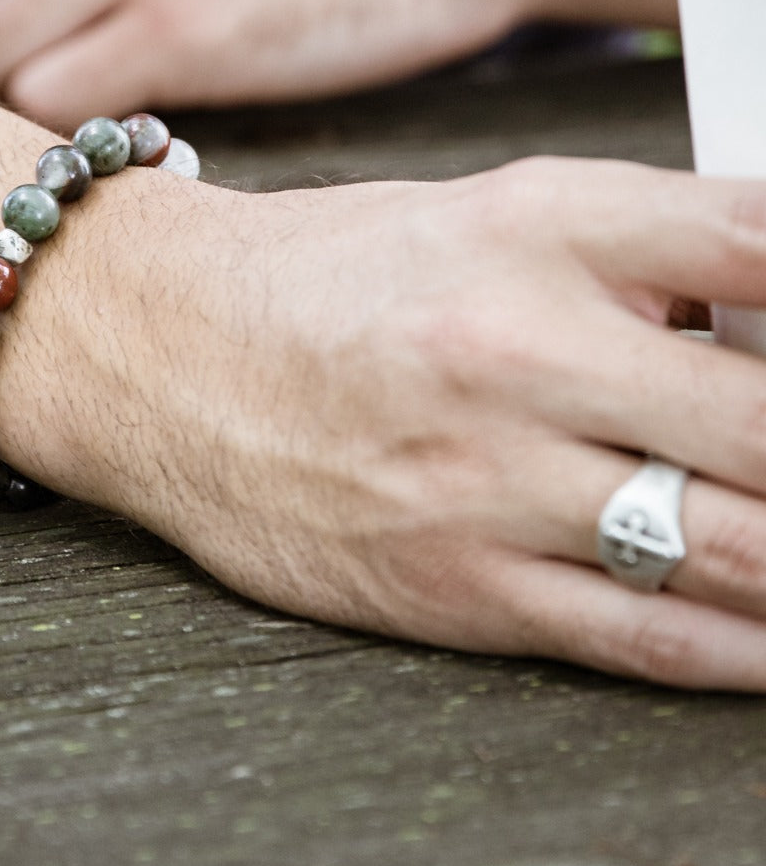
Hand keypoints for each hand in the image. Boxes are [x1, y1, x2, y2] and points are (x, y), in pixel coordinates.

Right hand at [0, 157, 765, 689]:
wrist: (160, 351)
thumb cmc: (310, 282)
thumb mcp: (471, 216)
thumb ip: (623, 259)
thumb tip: (761, 323)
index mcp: (531, 228)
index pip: (761, 242)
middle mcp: (515, 348)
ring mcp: (485, 477)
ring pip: (739, 547)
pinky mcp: (450, 582)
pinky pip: (644, 635)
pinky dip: (742, 648)